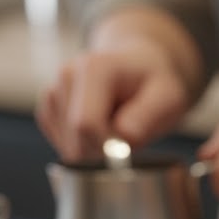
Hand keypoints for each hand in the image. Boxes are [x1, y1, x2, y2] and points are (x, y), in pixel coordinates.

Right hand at [36, 46, 189, 162]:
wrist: (137, 64)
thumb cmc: (154, 83)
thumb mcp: (167, 97)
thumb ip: (146, 118)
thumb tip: (123, 138)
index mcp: (93, 69)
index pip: (86, 125)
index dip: (110, 149)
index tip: (132, 146)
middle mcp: (66, 77)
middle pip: (76, 142)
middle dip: (105, 153)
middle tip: (129, 137)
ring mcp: (53, 93)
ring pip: (70, 149)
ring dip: (98, 152)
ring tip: (117, 128)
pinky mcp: (50, 111)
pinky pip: (66, 148)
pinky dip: (88, 149)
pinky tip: (104, 130)